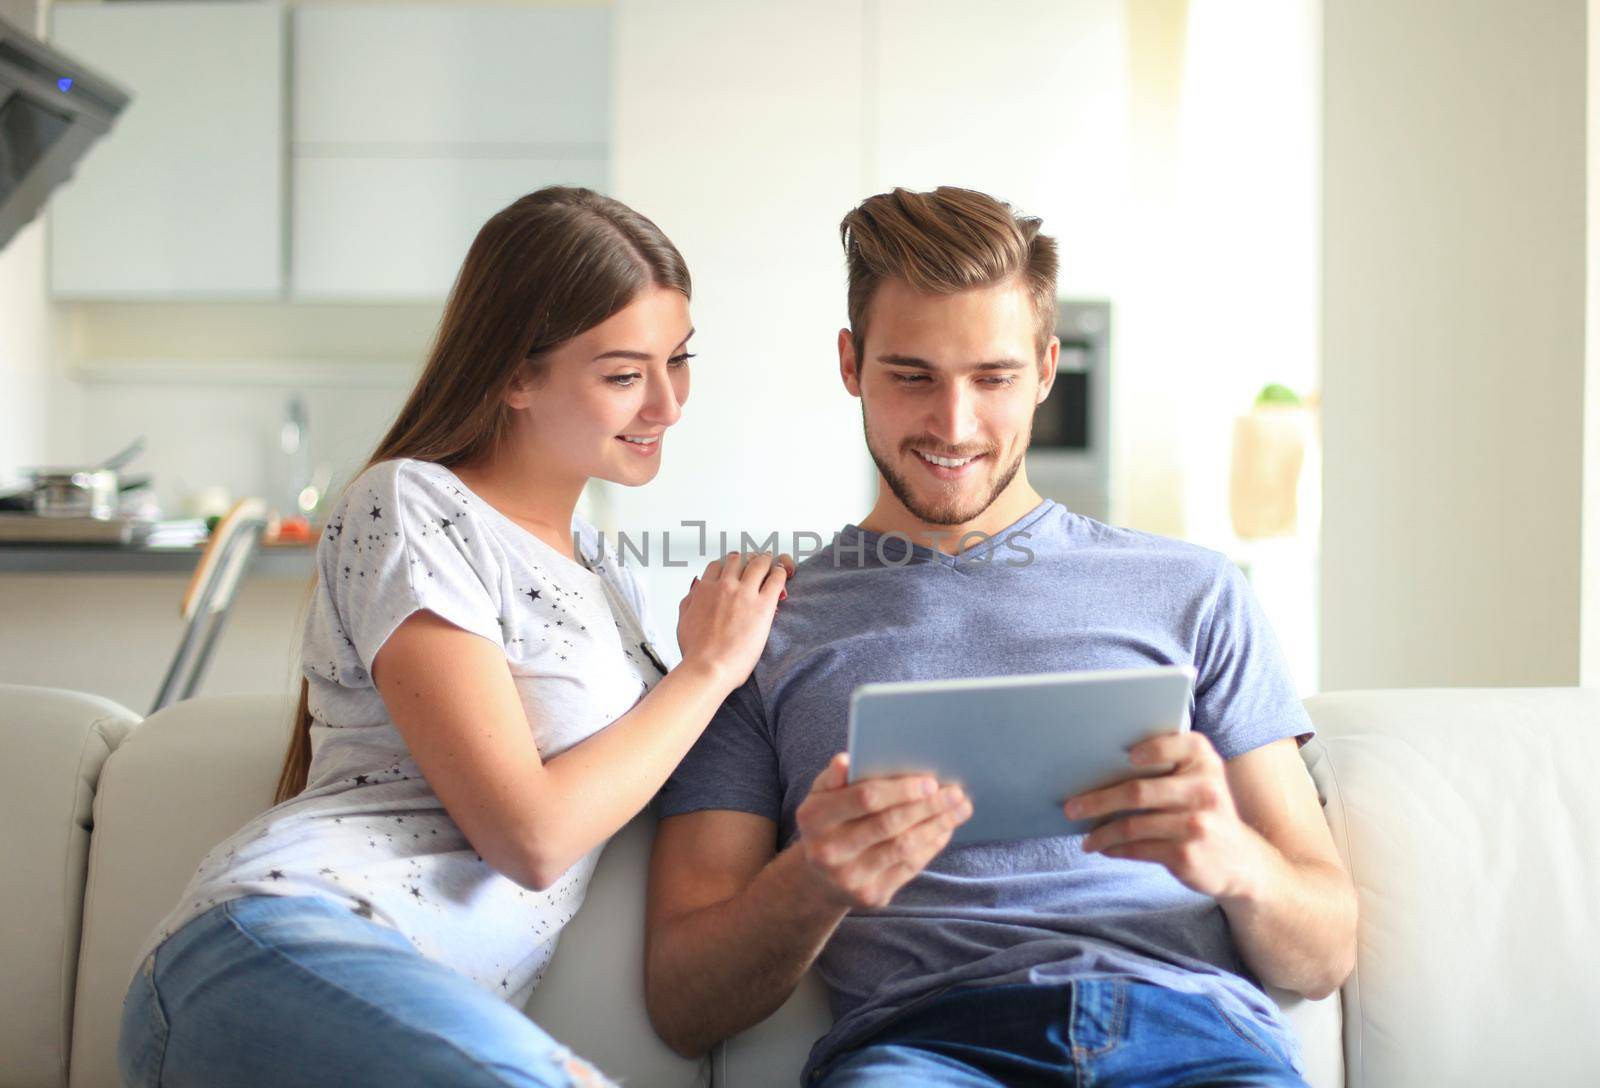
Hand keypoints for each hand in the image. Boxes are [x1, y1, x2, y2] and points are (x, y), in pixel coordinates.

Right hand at [674, 552, 792, 691]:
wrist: (709, 667)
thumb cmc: (695, 652)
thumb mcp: (683, 621)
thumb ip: (689, 601)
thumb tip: (696, 588)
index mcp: (704, 590)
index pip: (718, 565)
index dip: (729, 563)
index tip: (736, 567)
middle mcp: (724, 586)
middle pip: (739, 559)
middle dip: (748, 559)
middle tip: (756, 563)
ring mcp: (744, 593)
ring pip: (759, 563)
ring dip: (766, 561)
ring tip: (773, 564)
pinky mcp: (763, 606)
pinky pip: (776, 578)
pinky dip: (781, 572)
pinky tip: (784, 574)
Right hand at [793, 753, 971, 910]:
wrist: (820, 879)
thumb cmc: (828, 823)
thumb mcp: (820, 796)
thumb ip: (834, 778)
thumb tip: (846, 761)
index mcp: (814, 818)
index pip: (865, 799)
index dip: (901, 790)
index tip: (931, 781)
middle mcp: (828, 851)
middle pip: (889, 824)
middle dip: (927, 807)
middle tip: (955, 793)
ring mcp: (850, 877)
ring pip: (903, 847)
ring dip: (937, 826)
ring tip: (960, 809)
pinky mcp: (871, 896)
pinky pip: (909, 867)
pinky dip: (931, 846)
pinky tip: (945, 829)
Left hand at [1068, 731, 1269, 900]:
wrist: (1240, 860)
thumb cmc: (1203, 810)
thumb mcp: (1199, 780)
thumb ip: (1167, 766)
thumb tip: (1098, 767)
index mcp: (1205, 762)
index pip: (1177, 745)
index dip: (1152, 749)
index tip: (1127, 755)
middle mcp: (1205, 790)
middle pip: (1139, 791)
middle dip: (1097, 800)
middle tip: (1071, 807)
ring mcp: (1197, 825)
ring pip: (1133, 826)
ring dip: (1101, 832)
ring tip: (1085, 836)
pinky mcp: (1187, 855)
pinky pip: (1139, 849)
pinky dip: (1115, 849)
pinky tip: (1103, 847)